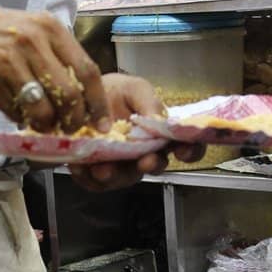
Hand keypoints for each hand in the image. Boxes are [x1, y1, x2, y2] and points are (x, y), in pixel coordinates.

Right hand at [0, 8, 108, 133]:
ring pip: (43, 109)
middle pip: (69, 94)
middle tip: (72, 128)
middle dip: (74, 119)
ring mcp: (10, 62)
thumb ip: (61, 59)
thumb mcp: (37, 32)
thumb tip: (83, 103)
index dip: (98, 102)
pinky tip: (21, 114)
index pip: (87, 70)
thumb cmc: (5, 34)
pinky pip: (15, 112)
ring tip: (45, 125)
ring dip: (47, 125)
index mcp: (52, 29)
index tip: (101, 123)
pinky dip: (22, 119)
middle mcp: (33, 43)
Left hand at [67, 74, 204, 191]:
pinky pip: (97, 183)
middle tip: (146, 161)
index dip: (190, 151)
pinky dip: (90, 177)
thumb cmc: (114, 92)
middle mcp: (144, 153)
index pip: (185, 146)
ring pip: (125, 178)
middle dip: (151, 165)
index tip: (184, 151)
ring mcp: (121, 165)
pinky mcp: (97, 173)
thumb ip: (149, 101)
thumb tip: (159, 120)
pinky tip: (83, 167)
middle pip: (155, 166)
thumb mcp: (134, 88)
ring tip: (104, 169)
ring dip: (116, 176)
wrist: (80, 95)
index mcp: (159, 133)